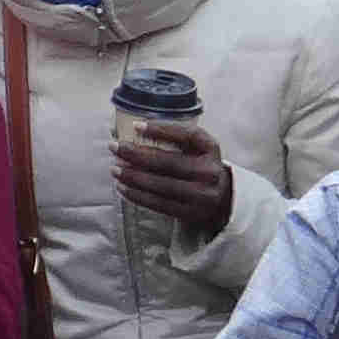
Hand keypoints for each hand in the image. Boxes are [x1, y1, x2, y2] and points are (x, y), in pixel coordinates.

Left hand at [111, 112, 232, 237]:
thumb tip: (136, 130)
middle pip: (168, 162)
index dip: (161, 129)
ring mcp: (201, 195)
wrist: (223, 199)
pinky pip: (159, 204)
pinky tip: (123, 187)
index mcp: (211, 149)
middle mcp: (209, 172)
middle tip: (115, 147)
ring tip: (115, 168)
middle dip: (137, 154)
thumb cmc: (201, 165)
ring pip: (160, 185)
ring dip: (133, 176)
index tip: (136, 126)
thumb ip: (176, 138)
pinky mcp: (191, 213)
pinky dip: (138, 195)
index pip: (187, 135)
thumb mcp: (198, 147)